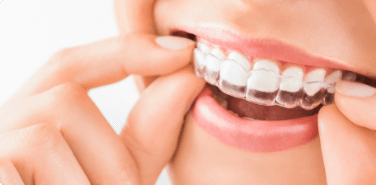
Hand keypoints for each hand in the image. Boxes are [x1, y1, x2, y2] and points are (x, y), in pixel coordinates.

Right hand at [0, 34, 204, 183]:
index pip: (72, 66)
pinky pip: (25, 162)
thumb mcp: (119, 175)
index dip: (125, 51)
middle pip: (66, 100)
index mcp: (38, 119)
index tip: (182, 53)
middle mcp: (3, 122)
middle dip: (111, 158)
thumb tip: (188, 78)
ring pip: (45, 135)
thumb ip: (149, 132)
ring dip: (88, 184)